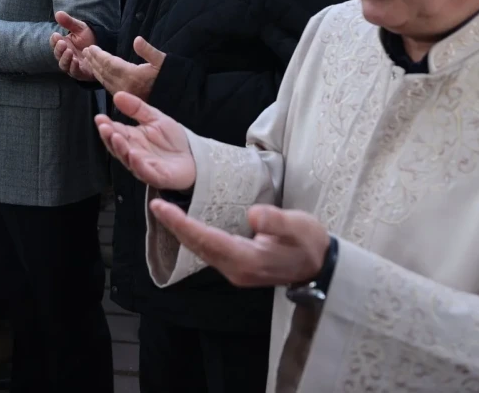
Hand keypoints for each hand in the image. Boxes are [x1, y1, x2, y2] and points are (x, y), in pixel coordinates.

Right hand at [49, 11, 96, 81]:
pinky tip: (75, 61)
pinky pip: (74, 72)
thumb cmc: (89, 38)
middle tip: (62, 43)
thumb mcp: (80, 28)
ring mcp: (72, 65)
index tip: (56, 35)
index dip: (54, 40)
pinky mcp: (81, 73)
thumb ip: (69, 22)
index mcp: (64, 45)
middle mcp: (66, 56)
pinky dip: (73, 67)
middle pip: (58, 55)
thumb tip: (58, 13)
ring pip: (64, 65)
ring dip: (65, 59)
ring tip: (69, 51)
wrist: (103, 48)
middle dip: (59, 49)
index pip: (54, 43)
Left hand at [82, 37, 165, 98]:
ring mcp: (124, 93)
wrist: (174, 95)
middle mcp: (125, 86)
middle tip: (85, 51)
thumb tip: (137, 39)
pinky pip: (108, 87)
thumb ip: (148, 50)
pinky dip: (101, 78)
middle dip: (93, 61)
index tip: (90, 47)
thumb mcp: (162, 61)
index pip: (109, 63)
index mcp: (132, 75)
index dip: (98, 55)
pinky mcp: (126, 97)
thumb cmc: (169, 76)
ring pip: (104, 80)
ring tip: (88, 60)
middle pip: (104, 72)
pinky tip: (98, 74)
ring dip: (95, 69)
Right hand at [94, 91, 194, 190]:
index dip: (106, 126)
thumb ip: (137, 108)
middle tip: (104, 126)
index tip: (99, 118)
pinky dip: (137, 164)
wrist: (195, 156)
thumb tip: (117, 95)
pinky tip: (132, 154)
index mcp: (132, 139)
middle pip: (117, 146)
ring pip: (128, 160)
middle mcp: (134, 153)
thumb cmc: (173, 139)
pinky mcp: (157, 176)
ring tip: (115, 137)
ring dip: (120, 149)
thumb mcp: (155, 118)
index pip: (115, 132)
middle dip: (109, 137)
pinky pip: (145, 172)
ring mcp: (144, 166)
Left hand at [148, 199, 329, 288]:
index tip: (163, 208)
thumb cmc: (311, 244)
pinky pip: (209, 252)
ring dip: (183, 232)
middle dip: (176, 227)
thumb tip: (253, 214)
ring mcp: (236, 272)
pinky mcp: (238, 268)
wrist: (321, 267)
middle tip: (156, 206)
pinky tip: (187, 226)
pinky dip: (195, 237)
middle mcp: (236, 270)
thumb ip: (277, 221)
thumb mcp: (300, 227)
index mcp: (248, 260)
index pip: (207, 240)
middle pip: (198, 247)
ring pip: (201, 251)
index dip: (183, 224)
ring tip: (165, 213)